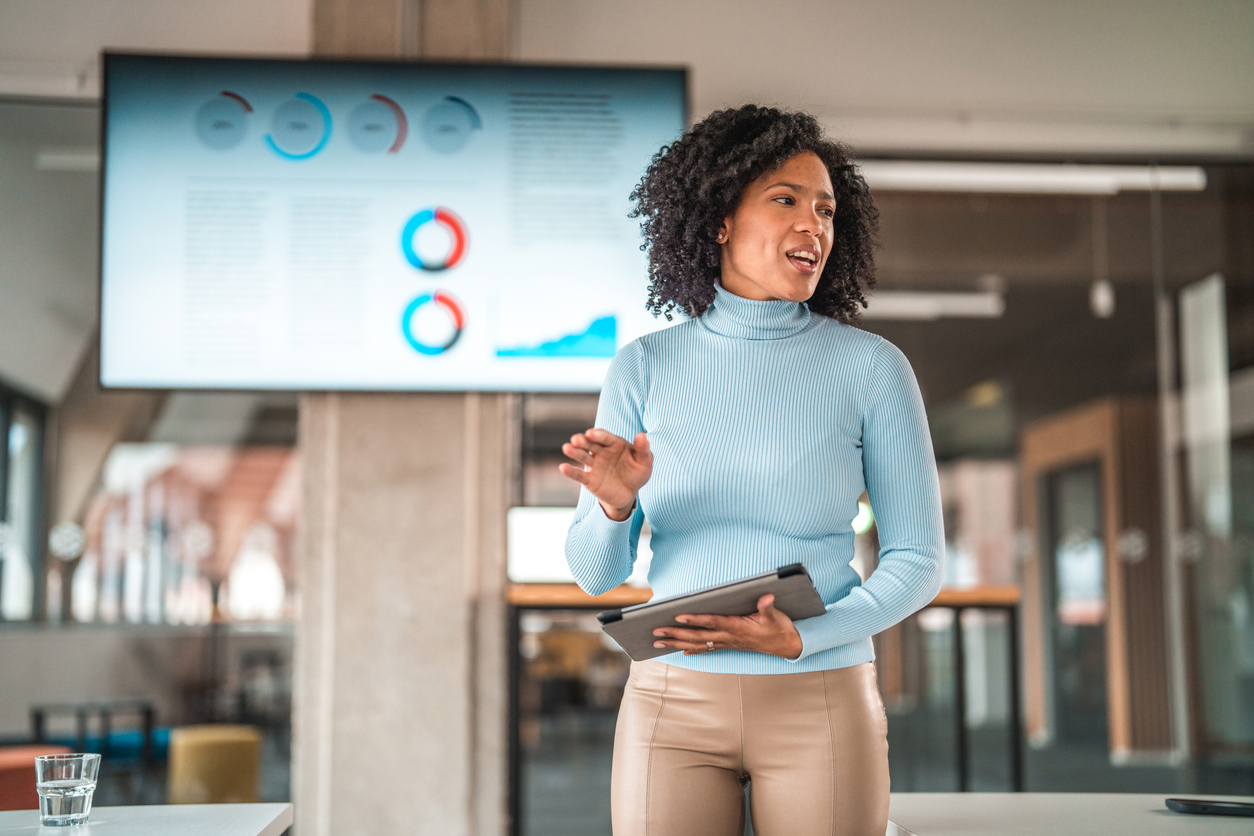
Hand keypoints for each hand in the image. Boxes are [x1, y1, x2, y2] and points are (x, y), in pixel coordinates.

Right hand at [558, 429, 651, 520]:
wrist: (630, 493)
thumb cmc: (637, 472)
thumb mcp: (645, 462)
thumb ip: (643, 449)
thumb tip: (642, 435)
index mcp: (614, 444)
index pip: (605, 437)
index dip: (598, 435)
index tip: (591, 433)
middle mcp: (601, 452)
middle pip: (590, 444)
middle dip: (583, 441)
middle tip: (576, 439)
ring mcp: (594, 465)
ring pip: (583, 456)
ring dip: (574, 452)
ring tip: (567, 448)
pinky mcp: (589, 479)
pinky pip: (579, 475)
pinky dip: (571, 471)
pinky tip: (563, 468)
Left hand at [651, 594, 802, 659]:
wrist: (787, 645)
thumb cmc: (779, 628)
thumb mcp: (776, 615)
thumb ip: (768, 606)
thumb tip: (766, 596)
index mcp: (737, 627)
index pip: (711, 622)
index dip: (695, 620)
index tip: (678, 616)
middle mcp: (729, 636)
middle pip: (697, 636)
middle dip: (676, 634)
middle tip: (656, 631)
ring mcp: (728, 642)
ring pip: (698, 644)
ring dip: (677, 643)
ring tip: (658, 642)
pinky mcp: (730, 645)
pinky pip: (707, 648)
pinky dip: (693, 650)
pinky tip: (681, 652)